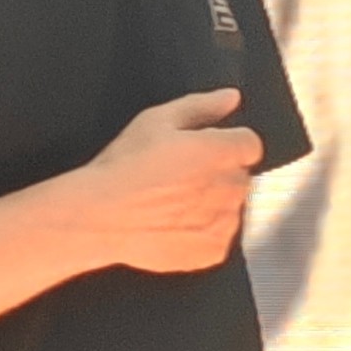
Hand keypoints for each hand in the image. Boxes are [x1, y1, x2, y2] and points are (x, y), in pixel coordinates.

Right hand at [56, 89, 262, 275]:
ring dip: (214, 204)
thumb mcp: (157, 120)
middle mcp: (231, 188)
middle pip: (240, 176)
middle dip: (219, 174)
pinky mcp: (214, 251)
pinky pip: (221, 237)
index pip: (249, 144)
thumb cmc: (124, 167)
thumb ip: (201, 106)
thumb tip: (231, 98)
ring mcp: (224, 223)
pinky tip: (175, 225)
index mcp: (222, 151)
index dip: (226, 144)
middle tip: (180, 177)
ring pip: (232, 207)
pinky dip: (204, 232)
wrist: (101, 218)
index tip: (202, 152)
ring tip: (174, 203)